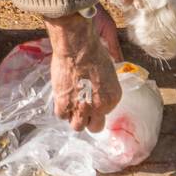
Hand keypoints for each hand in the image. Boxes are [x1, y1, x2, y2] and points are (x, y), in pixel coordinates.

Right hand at [45, 11, 122, 132]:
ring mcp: (81, 108)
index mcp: (113, 98)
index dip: (97, 109)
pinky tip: (62, 99)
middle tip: (83, 110)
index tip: (92, 102)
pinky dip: (62, 109)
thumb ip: (103, 88)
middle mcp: (99, 107)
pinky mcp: (64, 104)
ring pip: (77, 126)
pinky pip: (62, 116)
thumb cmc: (94, 52)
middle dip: (89, 120)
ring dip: (74, 117)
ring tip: (72, 105)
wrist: (78, 48)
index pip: (106, 115)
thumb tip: (98, 90)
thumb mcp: (107, 72)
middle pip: (95, 127)